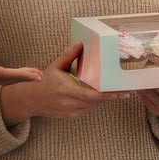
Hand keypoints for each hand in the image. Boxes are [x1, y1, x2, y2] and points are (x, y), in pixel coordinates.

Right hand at [0, 40, 41, 85]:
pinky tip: (10, 74)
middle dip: (23, 78)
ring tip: (30, 75)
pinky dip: (6, 76)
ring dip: (16, 77)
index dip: (22, 75)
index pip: (5, 74)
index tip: (37, 76)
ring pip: (1, 79)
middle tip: (41, 77)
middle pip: (6, 79)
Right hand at [0, 42, 115, 124]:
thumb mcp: (56, 66)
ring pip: (93, 106)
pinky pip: (87, 109)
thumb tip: (80, 43)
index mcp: (67, 90)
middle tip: (126, 91)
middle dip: (112, 97)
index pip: (93, 95)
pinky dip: (93, 103)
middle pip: (97, 102)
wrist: (32, 100)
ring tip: (116, 92)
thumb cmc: (45, 81)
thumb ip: (69, 55)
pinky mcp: (71, 116)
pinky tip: (98, 96)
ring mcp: (71, 112)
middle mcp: (70, 103)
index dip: (108, 95)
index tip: (120, 92)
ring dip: (103, 99)